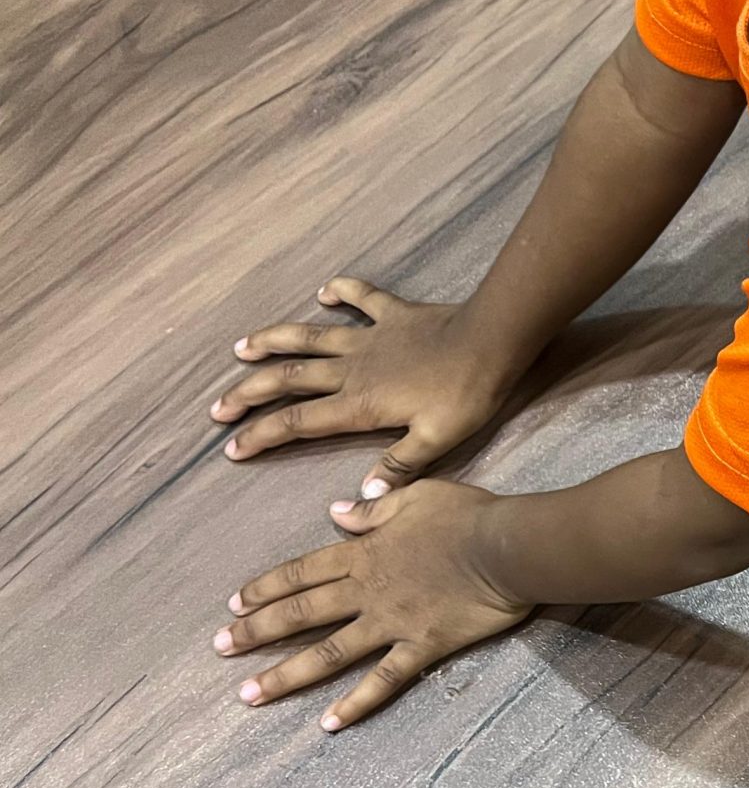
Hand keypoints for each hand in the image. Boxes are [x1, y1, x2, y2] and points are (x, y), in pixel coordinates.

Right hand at [212, 275, 521, 497]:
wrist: (491, 340)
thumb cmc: (467, 395)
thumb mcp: (436, 441)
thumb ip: (398, 466)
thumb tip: (361, 495)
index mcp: (358, 404)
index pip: (296, 423)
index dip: (260, 435)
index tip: (231, 447)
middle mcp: (352, 368)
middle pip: (287, 379)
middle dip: (248, 393)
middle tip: (217, 406)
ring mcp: (370, 336)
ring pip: (309, 337)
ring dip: (274, 340)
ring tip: (242, 347)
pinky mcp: (393, 312)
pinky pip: (362, 297)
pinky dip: (341, 291)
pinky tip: (324, 291)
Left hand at [214, 481, 531, 729]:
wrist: (508, 546)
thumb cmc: (468, 515)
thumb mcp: (416, 496)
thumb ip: (373, 510)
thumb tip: (336, 512)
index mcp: (365, 553)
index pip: (303, 572)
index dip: (266, 588)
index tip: (234, 604)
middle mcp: (367, 591)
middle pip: (302, 612)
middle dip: (256, 631)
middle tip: (221, 648)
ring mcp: (392, 622)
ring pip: (328, 652)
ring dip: (286, 675)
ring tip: (249, 695)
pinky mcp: (421, 646)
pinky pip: (383, 681)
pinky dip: (356, 703)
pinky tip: (328, 724)